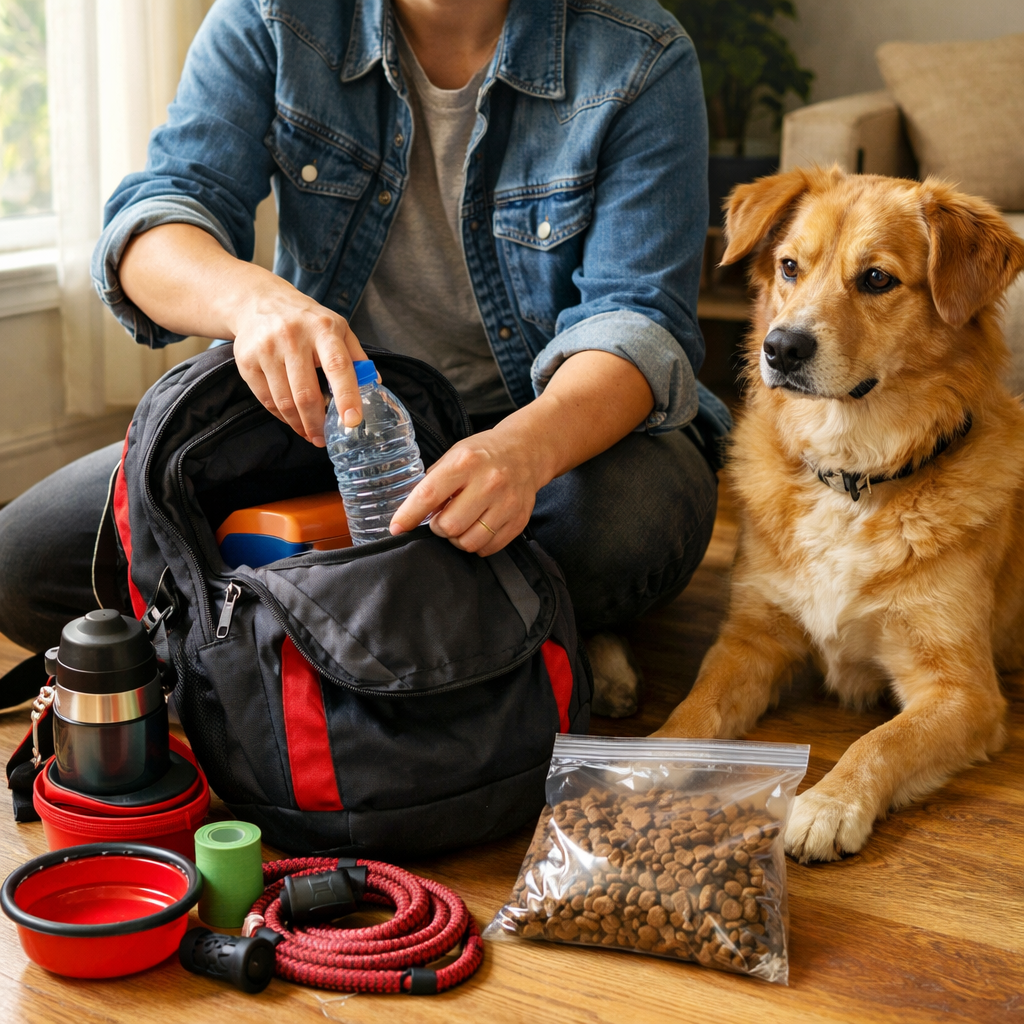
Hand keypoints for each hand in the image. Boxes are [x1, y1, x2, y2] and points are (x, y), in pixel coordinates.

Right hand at [232, 277, 366, 445]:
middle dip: (317, 423)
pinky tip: (292, 419)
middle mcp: (293, 336)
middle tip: (324, 439)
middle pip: (306, 393)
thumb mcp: (337, 327)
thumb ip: (357, 356)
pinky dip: (282, 416)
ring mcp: (266, 348)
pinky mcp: (246, 361)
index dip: (347, 396)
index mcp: (323, 328)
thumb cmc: (307, 320)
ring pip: (285, 401)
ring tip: (310, 433)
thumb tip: (375, 385)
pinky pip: (266, 400)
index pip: (338, 366)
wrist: (259, 301)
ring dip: (299, 424)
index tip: (352, 421)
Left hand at [389, 422, 550, 554]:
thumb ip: (433, 483)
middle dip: (439, 528)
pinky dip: (477, 544)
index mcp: (466, 463)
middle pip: (450, 526)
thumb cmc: (483, 455)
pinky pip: (489, 548)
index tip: (397, 528)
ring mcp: (507, 503)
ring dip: (457, 538)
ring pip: (469, 542)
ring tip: (460, 524)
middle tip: (442, 518)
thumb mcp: (453, 456)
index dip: (409, 515)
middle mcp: (489, 483)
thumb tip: (413, 514)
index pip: (429, 495)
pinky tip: (477, 528)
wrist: (526, 452)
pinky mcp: (519, 520)